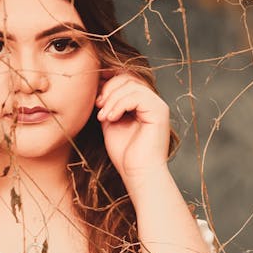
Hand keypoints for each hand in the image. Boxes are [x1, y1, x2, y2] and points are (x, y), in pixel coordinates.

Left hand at [96, 74, 170, 188]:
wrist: (138, 174)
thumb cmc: (125, 153)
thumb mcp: (110, 122)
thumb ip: (108, 104)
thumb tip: (97, 85)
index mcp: (142, 103)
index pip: (126, 79)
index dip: (109, 80)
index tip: (94, 93)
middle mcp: (152, 101)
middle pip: (129, 78)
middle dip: (108, 89)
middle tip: (97, 105)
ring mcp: (158, 105)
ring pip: (132, 85)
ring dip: (112, 99)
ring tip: (102, 116)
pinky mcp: (159, 112)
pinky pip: (137, 96)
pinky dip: (120, 104)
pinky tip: (111, 118)